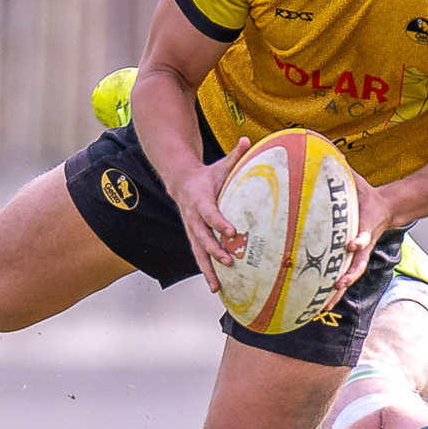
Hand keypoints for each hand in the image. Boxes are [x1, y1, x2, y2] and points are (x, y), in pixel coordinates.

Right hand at [167, 136, 251, 291]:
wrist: (181, 183)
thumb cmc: (206, 176)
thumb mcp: (219, 165)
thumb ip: (234, 155)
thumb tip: (247, 140)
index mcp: (201, 201)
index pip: (210, 213)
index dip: (220, 222)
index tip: (232, 232)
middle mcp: (194, 219)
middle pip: (202, 238)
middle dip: (215, 251)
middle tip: (229, 261)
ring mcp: (192, 231)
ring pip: (198, 253)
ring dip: (207, 270)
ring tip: (217, 287)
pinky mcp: (194, 239)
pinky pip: (199, 257)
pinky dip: (207, 272)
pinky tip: (216, 288)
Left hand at [325, 174, 395, 310]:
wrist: (386, 209)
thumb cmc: (366, 194)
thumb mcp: (355, 179)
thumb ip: (340, 167)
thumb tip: (324, 146)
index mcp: (364, 225)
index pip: (365, 233)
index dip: (360, 238)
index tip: (354, 242)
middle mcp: (362, 244)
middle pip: (356, 263)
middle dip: (347, 274)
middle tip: (337, 284)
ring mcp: (358, 255)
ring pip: (349, 277)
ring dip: (339, 291)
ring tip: (325, 306)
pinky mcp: (351, 260)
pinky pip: (342, 278)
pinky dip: (333, 292)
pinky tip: (319, 305)